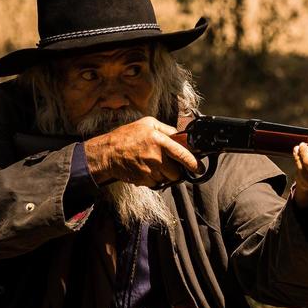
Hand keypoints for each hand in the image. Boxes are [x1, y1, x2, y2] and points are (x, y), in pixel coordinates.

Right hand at [83, 117, 200, 187]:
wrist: (107, 153)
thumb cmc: (127, 136)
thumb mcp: (148, 124)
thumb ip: (167, 130)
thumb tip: (182, 137)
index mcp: (159, 140)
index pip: (182, 154)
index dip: (193, 163)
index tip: (199, 168)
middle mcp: (156, 156)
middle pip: (176, 172)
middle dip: (173, 170)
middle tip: (164, 163)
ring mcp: (150, 170)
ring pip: (166, 179)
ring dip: (162, 175)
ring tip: (150, 164)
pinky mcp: (143, 180)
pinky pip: (155, 184)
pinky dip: (152, 179)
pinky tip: (143, 169)